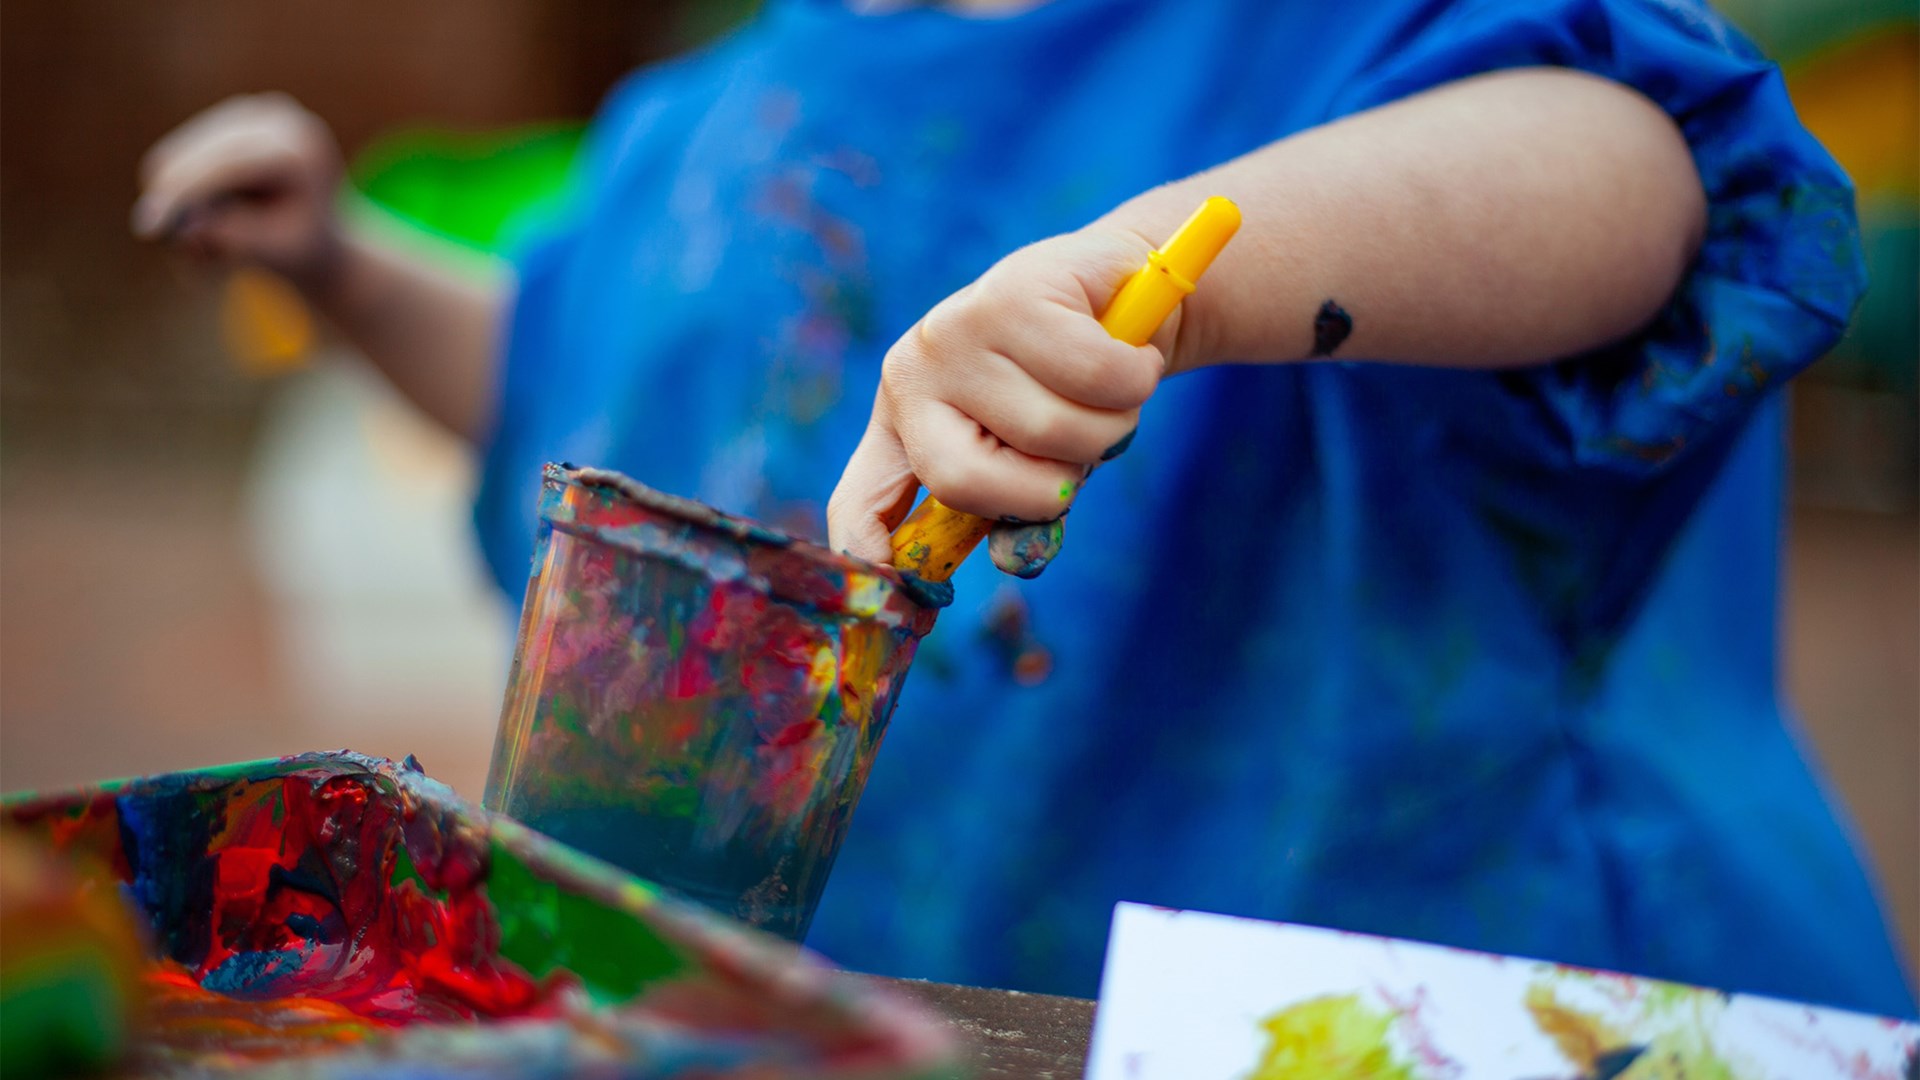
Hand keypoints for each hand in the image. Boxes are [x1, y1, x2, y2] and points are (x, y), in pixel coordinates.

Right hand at [131, 93, 343, 286]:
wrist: (316, 231)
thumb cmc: (297, 246)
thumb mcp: (272, 252)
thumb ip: (229, 237)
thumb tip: (179, 227)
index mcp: (301, 150)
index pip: (226, 165)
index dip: (183, 195)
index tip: (149, 230)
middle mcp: (277, 118)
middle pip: (197, 155)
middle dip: (175, 205)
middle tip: (183, 255)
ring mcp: (251, 110)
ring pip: (179, 156)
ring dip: (180, 206)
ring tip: (212, 248)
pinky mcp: (228, 116)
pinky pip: (179, 154)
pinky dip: (182, 193)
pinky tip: (212, 218)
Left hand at [828, 227, 1177, 571]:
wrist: (1125, 289)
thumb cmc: (1075, 391)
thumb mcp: (1040, 461)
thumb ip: (1021, 511)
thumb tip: (1014, 562)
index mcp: (904, 425)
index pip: (860, 501)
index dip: (867, 552)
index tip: (903, 600)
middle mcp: (912, 376)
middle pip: (964, 480)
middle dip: (1044, 490)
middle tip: (1079, 459)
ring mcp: (954, 331)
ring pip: (1047, 432)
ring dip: (1108, 429)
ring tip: (1109, 395)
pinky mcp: (1013, 292)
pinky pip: (1098, 378)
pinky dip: (1136, 381)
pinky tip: (1132, 358)